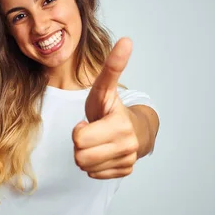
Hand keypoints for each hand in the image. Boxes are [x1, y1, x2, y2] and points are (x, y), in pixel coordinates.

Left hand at [72, 38, 138, 178]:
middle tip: (91, 132)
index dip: (78, 130)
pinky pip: (94, 175)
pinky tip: (103, 152)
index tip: (90, 122)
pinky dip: (95, 165)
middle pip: (80, 156)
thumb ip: (112, 67)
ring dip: (86, 155)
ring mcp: (127, 161)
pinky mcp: (125, 171)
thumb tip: (126, 39)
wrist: (135, 128)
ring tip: (97, 142)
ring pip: (86, 167)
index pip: (78, 139)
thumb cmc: (111, 109)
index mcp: (119, 126)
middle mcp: (127, 146)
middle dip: (80, 144)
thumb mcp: (105, 88)